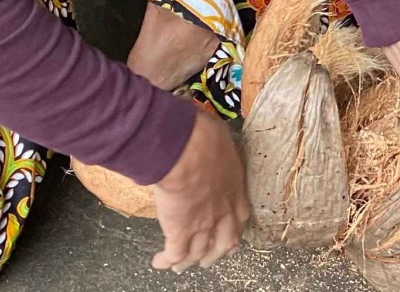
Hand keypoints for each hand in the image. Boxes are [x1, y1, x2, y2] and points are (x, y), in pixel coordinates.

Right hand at [150, 108, 249, 270]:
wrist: (186, 151)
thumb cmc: (202, 135)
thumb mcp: (219, 136)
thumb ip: (217, 144)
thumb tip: (209, 134)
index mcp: (234, 188)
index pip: (240, 214)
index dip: (235, 225)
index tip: (232, 230)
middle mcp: (223, 211)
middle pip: (225, 241)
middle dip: (217, 251)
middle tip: (210, 257)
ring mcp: (202, 224)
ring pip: (200, 251)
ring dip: (192, 260)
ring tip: (183, 265)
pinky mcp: (179, 231)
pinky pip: (175, 253)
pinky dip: (167, 260)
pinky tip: (159, 262)